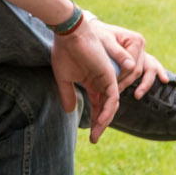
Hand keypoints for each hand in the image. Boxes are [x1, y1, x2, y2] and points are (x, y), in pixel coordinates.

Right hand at [50, 17, 129, 142]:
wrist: (69, 35)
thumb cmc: (65, 53)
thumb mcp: (63, 78)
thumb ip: (67, 95)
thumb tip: (70, 111)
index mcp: (92, 81)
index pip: (98, 105)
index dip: (94, 120)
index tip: (90, 135)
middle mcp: (102, 82)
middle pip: (106, 108)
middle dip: (100, 124)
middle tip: (94, 139)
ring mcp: (107, 79)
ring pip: (110, 106)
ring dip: (104, 121)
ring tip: (96, 134)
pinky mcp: (109, 76)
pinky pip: (112, 98)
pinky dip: (107, 111)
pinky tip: (100, 122)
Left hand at [96, 20, 170, 97]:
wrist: (95, 31)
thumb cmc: (98, 35)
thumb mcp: (105, 41)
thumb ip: (117, 53)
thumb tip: (131, 67)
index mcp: (135, 40)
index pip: (132, 65)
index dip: (122, 76)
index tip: (110, 84)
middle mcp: (142, 45)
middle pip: (139, 70)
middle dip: (127, 82)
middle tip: (116, 93)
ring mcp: (143, 51)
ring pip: (149, 70)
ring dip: (144, 84)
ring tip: (137, 95)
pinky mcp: (141, 57)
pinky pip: (152, 66)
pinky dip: (158, 73)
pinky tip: (164, 80)